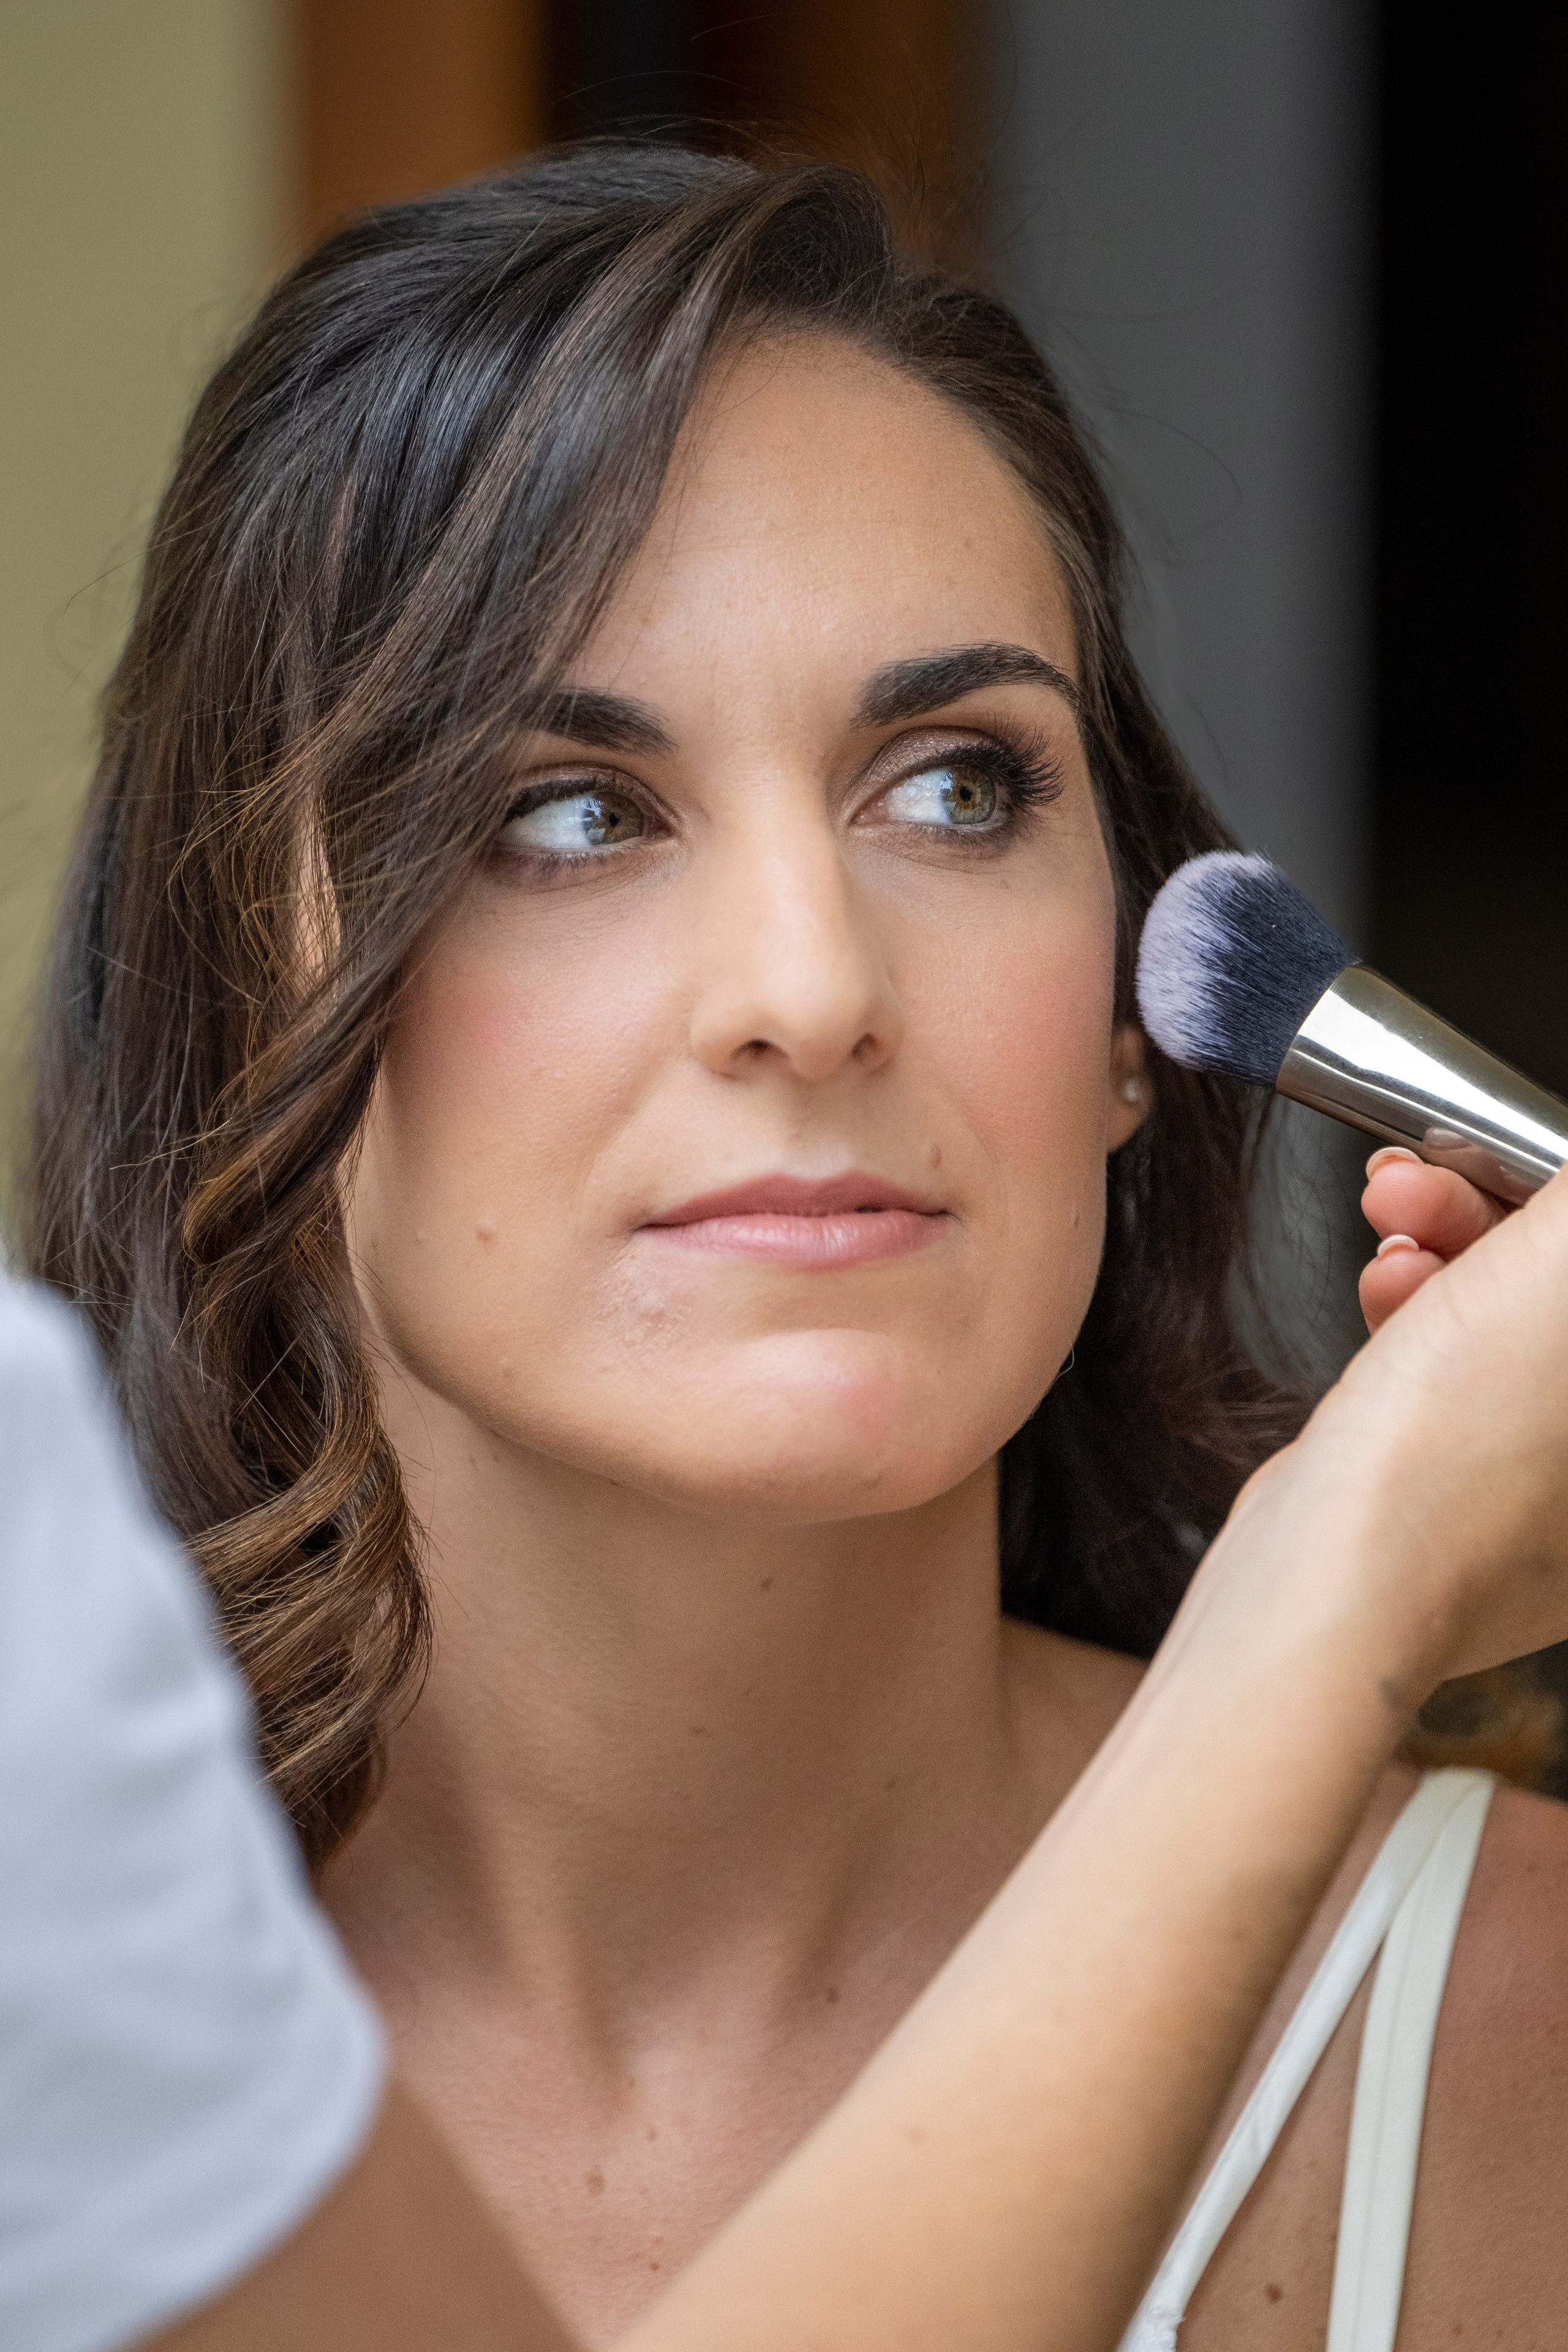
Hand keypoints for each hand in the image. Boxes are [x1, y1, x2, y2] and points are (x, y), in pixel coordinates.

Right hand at [1294, 1155, 1567, 1683]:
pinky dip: (1422, 1318)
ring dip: (1448, 1250)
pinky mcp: (1478, 1495)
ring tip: (1391, 1232)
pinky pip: (1468, 1373)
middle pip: (1564, 1290)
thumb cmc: (1463, 1449)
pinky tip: (1382, 1295)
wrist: (1341, 1573)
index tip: (1499, 1157)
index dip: (1550, 1190)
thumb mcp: (1563, 1261)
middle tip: (1430, 1175)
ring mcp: (1557, 1492)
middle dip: (1496, 1206)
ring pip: (1518, 1322)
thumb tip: (1566, 1180)